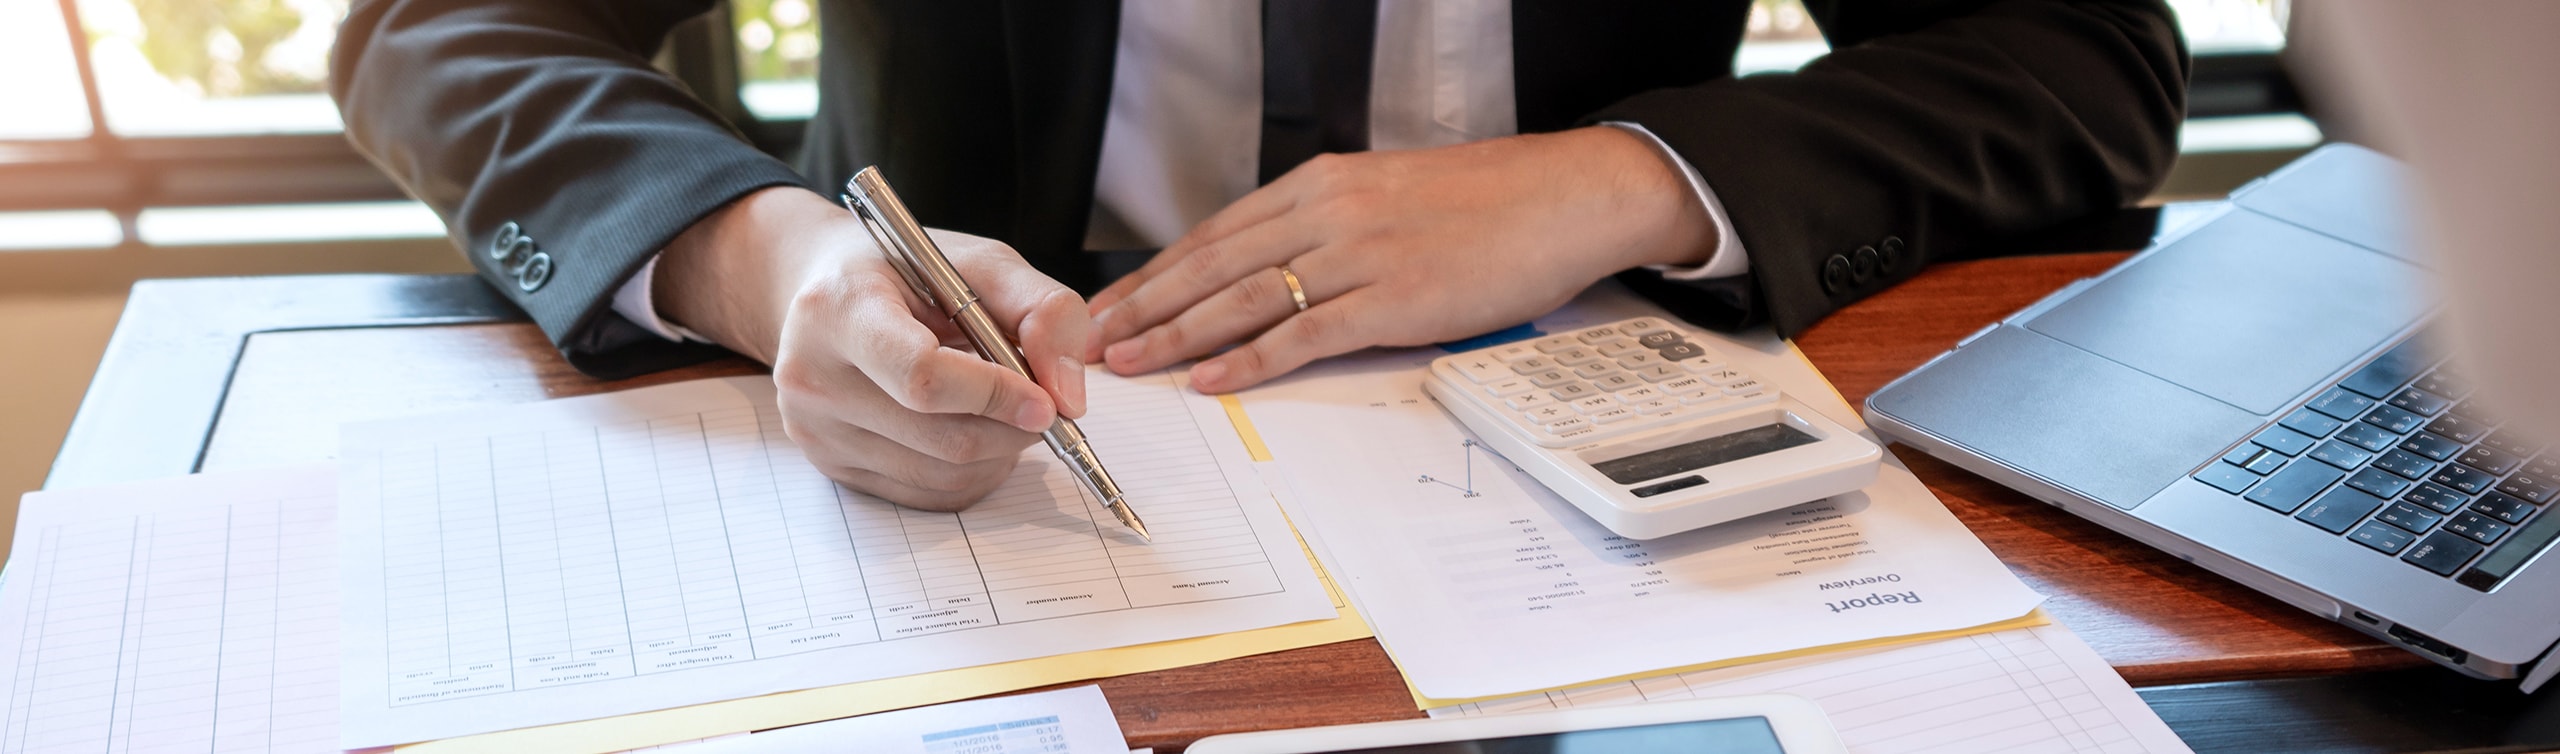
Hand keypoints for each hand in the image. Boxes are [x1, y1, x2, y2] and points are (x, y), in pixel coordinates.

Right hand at [656, 187, 1091, 510]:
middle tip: (1043, 405)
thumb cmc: (903, 272)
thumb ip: (1041, 310)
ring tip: (1006, 412)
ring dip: (999, 454)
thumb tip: (1067, 395)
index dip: (995, 396)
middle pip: (941, 437)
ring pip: (941, 475)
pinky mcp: (830, 466)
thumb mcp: (980, 261)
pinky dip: (971, 473)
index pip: (922, 377)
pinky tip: (976, 432)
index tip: (1046, 401)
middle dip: (1013, 429)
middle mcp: (813, 375)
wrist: (822, 294)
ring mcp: (816, 429)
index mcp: (842, 308)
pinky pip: (925, 495)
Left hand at [1086, 126, 1715, 392]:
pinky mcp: (1393, 299)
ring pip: (1245, 299)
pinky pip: (1304, 334)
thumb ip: (1332, 227)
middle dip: (1145, 307)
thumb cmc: (1490, 203)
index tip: (1111, 303)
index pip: (1218, 233)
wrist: (1568, 195)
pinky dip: (1250, 359)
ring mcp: (1359, 255)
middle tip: (1091, 341)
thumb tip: (1282, 269)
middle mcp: (1329, 212)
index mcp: (1324, 184)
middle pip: (1213, 265)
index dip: (1157, 272)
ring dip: (1178, 336)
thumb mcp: (1391, 196)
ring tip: (1131, 365)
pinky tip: (1212, 379)